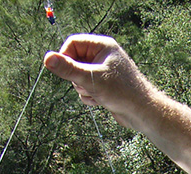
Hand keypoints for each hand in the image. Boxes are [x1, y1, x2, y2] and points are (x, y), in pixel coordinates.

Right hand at [43, 33, 190, 173]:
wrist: (143, 113)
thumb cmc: (122, 92)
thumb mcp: (91, 80)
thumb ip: (68, 69)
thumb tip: (47, 59)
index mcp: (102, 46)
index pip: (72, 43)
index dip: (66, 57)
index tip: (65, 71)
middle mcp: (103, 56)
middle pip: (74, 61)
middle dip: (77, 77)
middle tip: (88, 85)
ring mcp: (103, 71)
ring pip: (78, 77)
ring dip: (83, 89)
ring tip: (98, 94)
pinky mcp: (104, 86)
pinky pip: (86, 88)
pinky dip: (89, 96)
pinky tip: (101, 101)